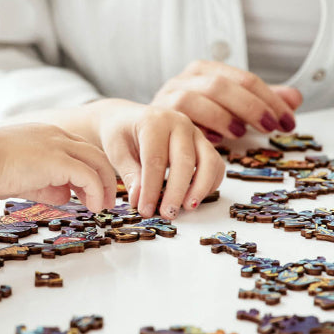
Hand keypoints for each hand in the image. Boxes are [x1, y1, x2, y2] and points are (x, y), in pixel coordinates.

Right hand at [0, 124, 117, 211]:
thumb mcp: (21, 177)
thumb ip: (44, 185)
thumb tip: (63, 195)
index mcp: (45, 135)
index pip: (77, 148)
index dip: (87, 170)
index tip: (89, 190)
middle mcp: (56, 135)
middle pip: (93, 153)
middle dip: (104, 177)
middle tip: (105, 200)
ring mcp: (58, 146)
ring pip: (97, 162)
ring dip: (105, 186)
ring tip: (103, 206)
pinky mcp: (59, 160)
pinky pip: (88, 177)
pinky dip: (96, 192)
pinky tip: (92, 208)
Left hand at [95, 100, 224, 219]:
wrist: (128, 119)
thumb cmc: (121, 134)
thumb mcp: (118, 152)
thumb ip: (130, 175)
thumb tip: (139, 200)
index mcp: (154, 122)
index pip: (155, 159)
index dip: (152, 188)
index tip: (145, 210)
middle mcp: (179, 123)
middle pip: (185, 160)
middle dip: (177, 191)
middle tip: (168, 214)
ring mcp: (195, 133)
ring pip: (208, 161)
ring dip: (200, 188)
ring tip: (186, 208)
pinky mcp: (203, 144)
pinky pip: (215, 165)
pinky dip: (210, 184)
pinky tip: (194, 198)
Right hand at [151, 60, 303, 141]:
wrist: (151, 125)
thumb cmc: (197, 115)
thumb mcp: (234, 106)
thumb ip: (262, 101)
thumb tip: (295, 98)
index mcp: (206, 71)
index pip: (243, 78)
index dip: (269, 100)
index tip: (287, 121)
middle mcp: (186, 79)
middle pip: (219, 86)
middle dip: (249, 107)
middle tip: (270, 127)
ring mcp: (168, 96)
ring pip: (192, 99)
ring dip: (219, 116)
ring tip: (239, 133)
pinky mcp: (157, 116)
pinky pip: (175, 120)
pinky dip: (197, 128)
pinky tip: (215, 140)